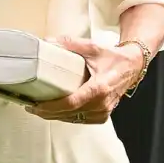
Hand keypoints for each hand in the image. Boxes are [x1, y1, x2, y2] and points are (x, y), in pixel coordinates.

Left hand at [26, 38, 143, 124]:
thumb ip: (69, 44)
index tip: (35, 106)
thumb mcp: (92, 47)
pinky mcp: (103, 116)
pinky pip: (81, 120)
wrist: (132, 66)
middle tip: (31, 107)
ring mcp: (103, 112)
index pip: (70, 103)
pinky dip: (68, 117)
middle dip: (48, 112)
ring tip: (40, 109)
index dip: (51, 107)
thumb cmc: (113, 58)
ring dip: (56, 116)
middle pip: (69, 114)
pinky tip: (56, 112)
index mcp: (99, 88)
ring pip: (74, 119)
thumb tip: (48, 42)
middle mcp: (102, 104)